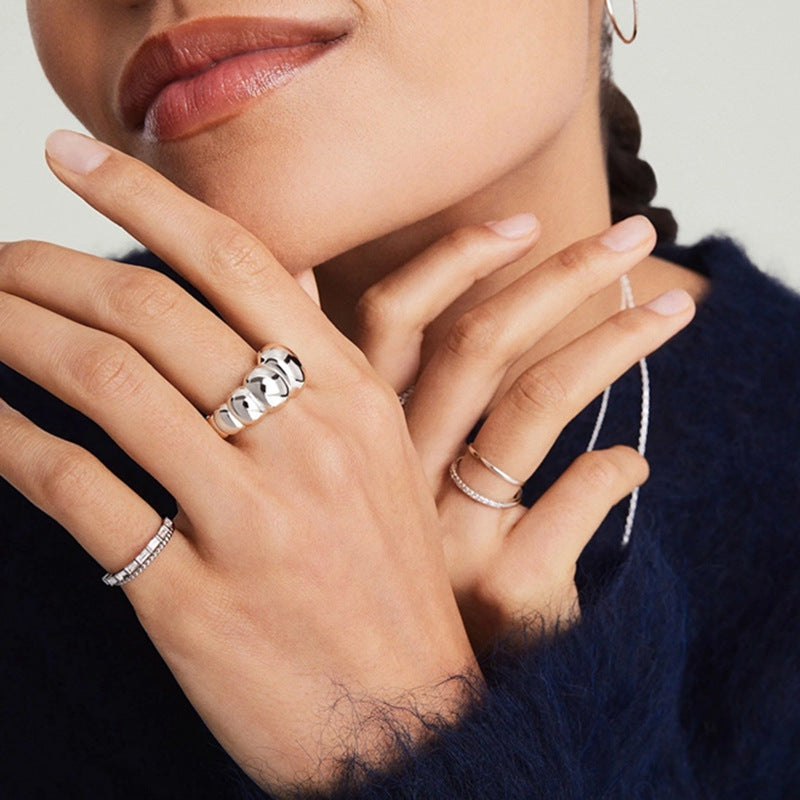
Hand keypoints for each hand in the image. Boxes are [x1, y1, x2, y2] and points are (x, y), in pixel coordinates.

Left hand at [0, 131, 479, 792]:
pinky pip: (79, 492)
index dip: (143, 196)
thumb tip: (265, 280)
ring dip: (13, 333)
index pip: (237, 262)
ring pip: (104, 384)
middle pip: (151, 310)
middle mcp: (306, 441)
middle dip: (47, 266)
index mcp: (353, 396)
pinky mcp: (194, 598)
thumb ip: (320, 363)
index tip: (69, 156)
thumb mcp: (381, 453)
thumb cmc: (388, 576)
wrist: (406, 709)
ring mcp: (251, 519)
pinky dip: (12, 442)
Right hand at [354, 214, 694, 648]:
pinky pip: (577, 494)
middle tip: (632, 231)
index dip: (453, 262)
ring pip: (533, 404)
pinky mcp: (507, 586)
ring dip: (610, 342)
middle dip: (558, 276)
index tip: (523, 222)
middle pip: (475, 347)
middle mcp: (394, 480)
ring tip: (671, 305)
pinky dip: (614, 468)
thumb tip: (322, 274)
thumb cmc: (398, 574)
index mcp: (356, 442)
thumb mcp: (364, 483)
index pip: (390, 323)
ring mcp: (449, 534)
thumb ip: (364, 392)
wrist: (409, 706)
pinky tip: (630, 465)